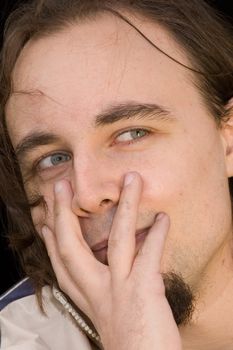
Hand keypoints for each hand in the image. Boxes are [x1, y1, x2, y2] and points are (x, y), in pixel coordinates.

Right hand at [41, 172, 181, 349]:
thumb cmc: (133, 349)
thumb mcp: (110, 319)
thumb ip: (106, 296)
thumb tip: (107, 276)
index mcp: (89, 300)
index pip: (62, 266)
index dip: (51, 242)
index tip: (46, 222)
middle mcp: (98, 293)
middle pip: (72, 248)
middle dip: (63, 215)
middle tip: (59, 187)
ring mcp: (119, 291)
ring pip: (116, 239)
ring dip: (125, 206)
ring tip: (131, 179)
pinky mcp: (142, 293)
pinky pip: (148, 256)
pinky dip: (156, 235)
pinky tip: (163, 217)